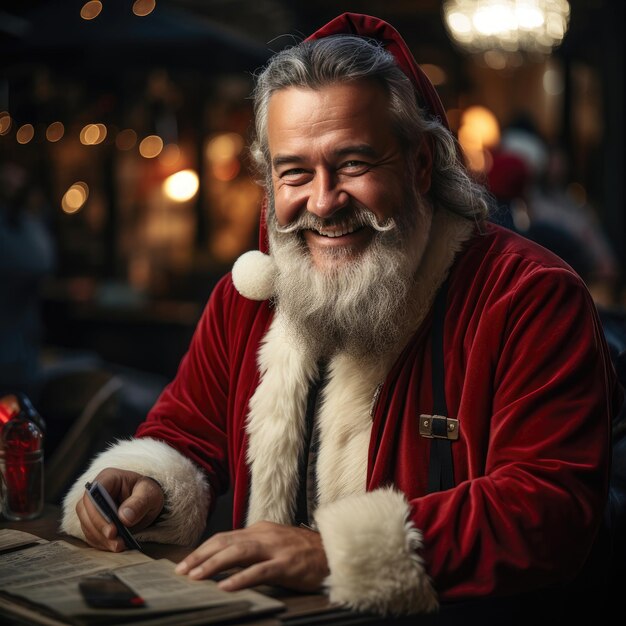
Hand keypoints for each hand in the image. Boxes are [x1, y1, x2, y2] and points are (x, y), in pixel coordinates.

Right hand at [76, 468, 163, 551]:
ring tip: (119, 546)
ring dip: (100, 538)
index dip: (98, 512)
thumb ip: (139, 503)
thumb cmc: (148, 493)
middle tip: (115, 541)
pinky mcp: (93, 521)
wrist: (148, 501)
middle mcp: (96, 492)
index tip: (112, 530)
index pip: (93, 494)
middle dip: (99, 529)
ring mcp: (92, 507)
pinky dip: (101, 542)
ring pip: (86, 524)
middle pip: (85, 511)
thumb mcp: (150, 494)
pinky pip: (91, 533)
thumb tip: (124, 517)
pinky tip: (114, 546)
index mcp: (108, 478)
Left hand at [175, 521, 328, 591]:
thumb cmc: (304, 551)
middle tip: (181, 571)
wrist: (333, 551)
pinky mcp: (286, 565)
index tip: (187, 562)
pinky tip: (226, 586)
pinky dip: (240, 578)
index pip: (224, 537)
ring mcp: (275, 549)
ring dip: (213, 565)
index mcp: (260, 530)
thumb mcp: (275, 544)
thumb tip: (226, 558)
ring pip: (237, 553)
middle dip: (200, 556)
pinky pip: (259, 571)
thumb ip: (254, 548)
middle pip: (225, 542)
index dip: (203, 549)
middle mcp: (264, 535)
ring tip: (195, 577)